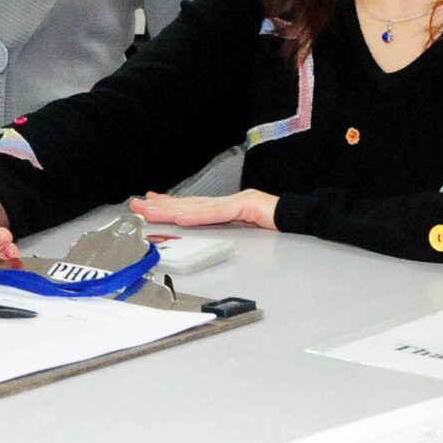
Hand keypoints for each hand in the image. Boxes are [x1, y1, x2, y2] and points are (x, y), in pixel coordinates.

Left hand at [128, 188, 277, 230]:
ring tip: (150, 209)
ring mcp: (237, 202)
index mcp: (226, 210)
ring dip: (170, 208)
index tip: (148, 204)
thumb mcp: (246, 234)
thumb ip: (226, 233)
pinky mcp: (248, 205)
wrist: (305, 219)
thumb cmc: (279, 227)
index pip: (192, 207)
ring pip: (197, 206)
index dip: (168, 205)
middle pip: (188, 204)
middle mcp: (227, 202)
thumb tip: (206, 241)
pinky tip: (180, 215)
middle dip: (160, 206)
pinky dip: (197, 214)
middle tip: (137, 205)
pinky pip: (217, 212)